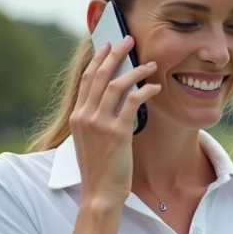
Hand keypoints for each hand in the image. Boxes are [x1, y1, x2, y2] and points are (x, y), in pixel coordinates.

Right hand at [69, 36, 161, 208]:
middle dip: (115, 55)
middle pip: (99, 75)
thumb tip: (109, 104)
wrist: (99, 193)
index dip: (97, 60)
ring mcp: (99, 124)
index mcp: (77, 117)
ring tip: (150, 63)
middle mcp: (84, 116)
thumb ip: (95, 121)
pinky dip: (145, 91)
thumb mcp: (90, 141)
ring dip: (134, 70)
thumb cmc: (99, 170)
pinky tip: (155, 87)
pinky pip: (132, 103)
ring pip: (115, 85)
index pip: (86, 79)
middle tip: (128, 40)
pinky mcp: (117, 133)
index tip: (106, 46)